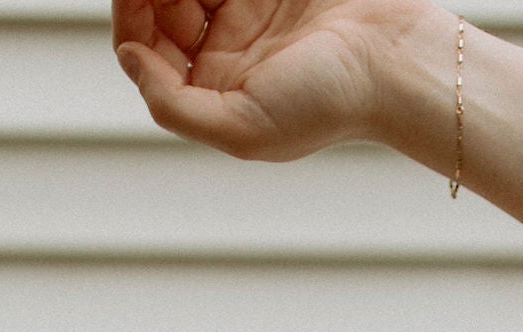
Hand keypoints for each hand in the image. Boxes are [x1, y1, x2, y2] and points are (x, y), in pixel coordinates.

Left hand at [113, 0, 439, 161]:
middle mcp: (224, 49)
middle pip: (159, 7)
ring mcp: (245, 8)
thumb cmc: (330, 102)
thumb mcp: (244, 129)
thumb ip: (175, 107)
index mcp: (214, 91)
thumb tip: (128, 59)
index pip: (145, 50)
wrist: (394, 57)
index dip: (129, 19)